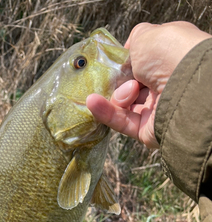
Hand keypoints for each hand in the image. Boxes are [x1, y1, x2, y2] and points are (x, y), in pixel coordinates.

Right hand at [86, 22, 211, 148]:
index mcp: (170, 61)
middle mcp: (165, 85)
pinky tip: (92, 102)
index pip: (142, 63)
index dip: (125, 63)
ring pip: (123, 104)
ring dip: (116, 96)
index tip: (115, 62)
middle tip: (118, 77)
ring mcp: (156, 109)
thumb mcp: (146, 36)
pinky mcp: (146, 131)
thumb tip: (126, 53)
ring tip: (129, 90)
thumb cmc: (170, 55)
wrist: (185, 88)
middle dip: (118, 81)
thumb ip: (133, 42)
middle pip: (130, 85)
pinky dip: (105, 112)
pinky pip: (121, 122)